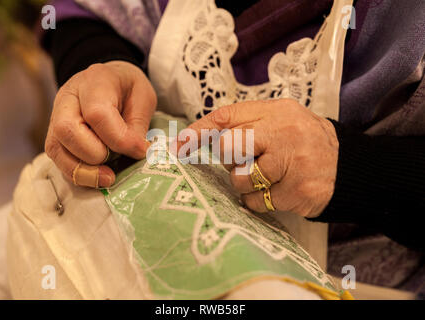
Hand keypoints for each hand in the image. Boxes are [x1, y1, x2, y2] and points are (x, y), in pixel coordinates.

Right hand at [45, 61, 156, 186]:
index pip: (98, 114)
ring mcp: (56, 117)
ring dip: (83, 171)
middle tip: (118, 161)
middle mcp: (68, 98)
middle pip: (66, 130)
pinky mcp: (54, 136)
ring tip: (108, 178)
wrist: (108, 81)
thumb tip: (136, 152)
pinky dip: (77, 174)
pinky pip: (57, 160)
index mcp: (95, 82)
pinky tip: (96, 177)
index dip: (120, 139)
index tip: (140, 151)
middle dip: (95, 154)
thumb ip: (138, 124)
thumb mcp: (143, 97)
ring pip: (56, 148)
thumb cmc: (127, 90)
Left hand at [185, 99, 338, 217]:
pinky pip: (255, 201)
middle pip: (229, 147)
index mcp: (276, 111)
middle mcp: (283, 132)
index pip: (227, 116)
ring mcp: (292, 162)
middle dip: (229, 160)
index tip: (178, 145)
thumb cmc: (303, 142)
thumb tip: (203, 137)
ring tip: (265, 178)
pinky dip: (258, 200)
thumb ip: (247, 123)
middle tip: (246, 161)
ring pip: (239, 178)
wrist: (347, 167)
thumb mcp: (281, 120)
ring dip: (244, 183)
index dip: (199, 131)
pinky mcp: (297, 191)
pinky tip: (275, 191)